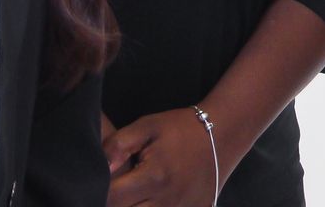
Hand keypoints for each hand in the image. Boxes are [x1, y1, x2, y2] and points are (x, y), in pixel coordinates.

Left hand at [102, 108, 217, 206]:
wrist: (224, 133)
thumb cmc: (181, 128)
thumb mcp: (148, 125)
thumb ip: (119, 144)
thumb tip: (102, 167)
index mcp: (155, 177)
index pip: (112, 198)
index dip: (100, 192)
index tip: (102, 182)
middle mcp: (168, 201)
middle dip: (116, 203)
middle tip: (118, 189)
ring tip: (134, 196)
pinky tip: (149, 201)